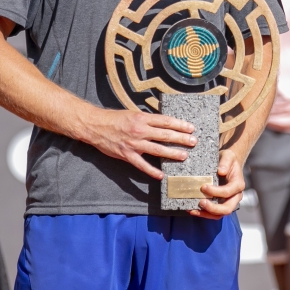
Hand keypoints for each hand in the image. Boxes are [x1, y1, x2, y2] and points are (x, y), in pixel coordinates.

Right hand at [78, 107, 195, 179]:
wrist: (95, 126)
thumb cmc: (115, 118)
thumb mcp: (133, 113)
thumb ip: (148, 119)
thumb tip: (164, 123)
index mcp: (143, 118)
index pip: (166, 121)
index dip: (180, 124)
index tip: (191, 128)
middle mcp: (140, 131)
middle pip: (165, 135)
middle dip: (181, 138)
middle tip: (193, 141)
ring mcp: (134, 144)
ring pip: (157, 150)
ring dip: (172, 153)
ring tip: (184, 156)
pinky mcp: (127, 155)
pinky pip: (142, 165)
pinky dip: (152, 171)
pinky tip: (161, 175)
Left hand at [190, 149, 245, 218]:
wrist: (227, 164)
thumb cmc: (228, 160)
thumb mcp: (228, 156)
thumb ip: (226, 162)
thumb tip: (221, 171)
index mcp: (238, 184)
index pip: (228, 192)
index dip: (216, 192)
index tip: (203, 187)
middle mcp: (235, 196)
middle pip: (227, 208)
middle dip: (213, 208)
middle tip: (201, 202)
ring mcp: (228, 202)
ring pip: (220, 214)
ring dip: (207, 214)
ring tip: (193, 210)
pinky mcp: (220, 205)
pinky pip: (213, 214)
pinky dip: (203, 214)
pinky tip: (192, 210)